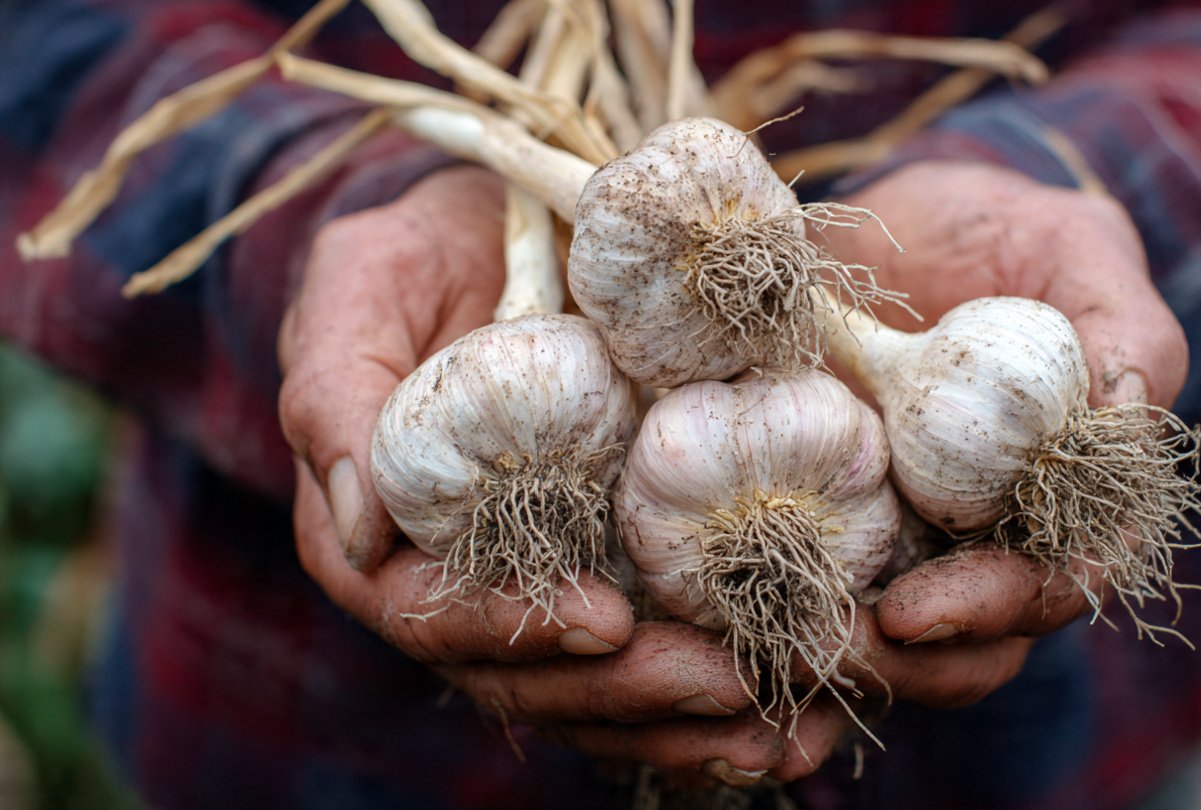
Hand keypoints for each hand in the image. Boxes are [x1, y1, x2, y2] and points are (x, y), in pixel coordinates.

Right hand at [276, 165, 810, 784]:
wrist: (515, 223)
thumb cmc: (427, 250)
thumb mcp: (363, 285)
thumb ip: (333, 393)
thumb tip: (359, 532)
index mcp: (385, 533)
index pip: (428, 614)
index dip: (510, 631)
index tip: (606, 624)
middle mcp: (463, 578)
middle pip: (529, 676)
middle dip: (626, 695)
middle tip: (728, 686)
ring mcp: (545, 582)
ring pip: (598, 688)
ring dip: (685, 721)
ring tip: (779, 725)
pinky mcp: (618, 568)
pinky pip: (658, 650)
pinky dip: (716, 696)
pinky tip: (792, 720)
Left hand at [819, 161, 1187, 688]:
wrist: (902, 220)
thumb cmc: (1008, 231)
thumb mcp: (1079, 249)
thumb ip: (1124, 330)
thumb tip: (1124, 419)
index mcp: (1070, 494)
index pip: (1057, 583)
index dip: (999, 610)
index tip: (917, 613)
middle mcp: (992, 533)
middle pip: (972, 641)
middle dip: (907, 662)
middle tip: (827, 645)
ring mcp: (910, 533)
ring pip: (893, 640)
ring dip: (838, 659)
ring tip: (769, 646)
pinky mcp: (833, 515)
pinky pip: (813, 587)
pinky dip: (778, 621)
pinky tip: (724, 628)